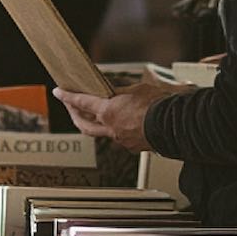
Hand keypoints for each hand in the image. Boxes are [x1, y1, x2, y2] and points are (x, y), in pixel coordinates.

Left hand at [53, 81, 192, 152]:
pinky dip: (116, 128)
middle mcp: (111, 128)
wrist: (178, 125)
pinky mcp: (133, 146)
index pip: (81, 102)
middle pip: (83, 124)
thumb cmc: (160, 105)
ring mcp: (121, 139)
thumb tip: (114, 90)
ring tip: (96, 112)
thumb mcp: (137, 89)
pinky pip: (119, 136)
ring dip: (96, 122)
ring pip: (101, 132)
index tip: (58, 92)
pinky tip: (122, 121)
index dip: (67, 96)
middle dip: (74, 114)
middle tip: (70, 106)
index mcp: (108, 111)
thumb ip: (121, 91)